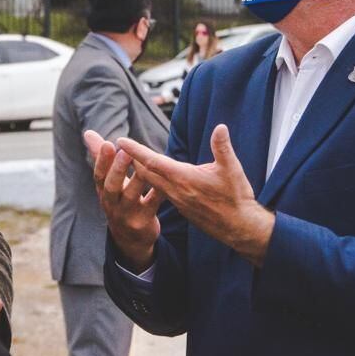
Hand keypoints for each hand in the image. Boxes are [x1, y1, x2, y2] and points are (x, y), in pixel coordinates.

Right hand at [85, 129, 162, 271]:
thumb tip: (88, 132)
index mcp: (103, 192)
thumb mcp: (108, 183)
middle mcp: (112, 204)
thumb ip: (101, 158)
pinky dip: (158, 193)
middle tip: (125, 152)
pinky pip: (152, 205)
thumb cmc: (119, 201)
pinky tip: (165, 181)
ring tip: (145, 164)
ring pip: (132, 196)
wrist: (130, 240)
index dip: (101, 161)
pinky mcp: (143, 222)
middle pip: (112, 187)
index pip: (99, 176)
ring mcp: (127, 214)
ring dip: (138, 179)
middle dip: (118, 169)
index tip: (107, 143)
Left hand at [118, 124, 274, 266]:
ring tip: (128, 158)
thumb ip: (223, 147)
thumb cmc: (236, 198)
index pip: (153, 162)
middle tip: (116, 146)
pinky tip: (150, 176)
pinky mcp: (182, 206)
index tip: (120, 140)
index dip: (136, 150)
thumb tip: (220, 128)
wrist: (238, 227)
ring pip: (151, 182)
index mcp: (183, 179)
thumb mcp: (232, 169)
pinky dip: (150, 180)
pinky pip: (159, 190)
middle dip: (130, 159)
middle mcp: (176, 190)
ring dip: (138, 170)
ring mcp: (177, 200)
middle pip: (146, 172)